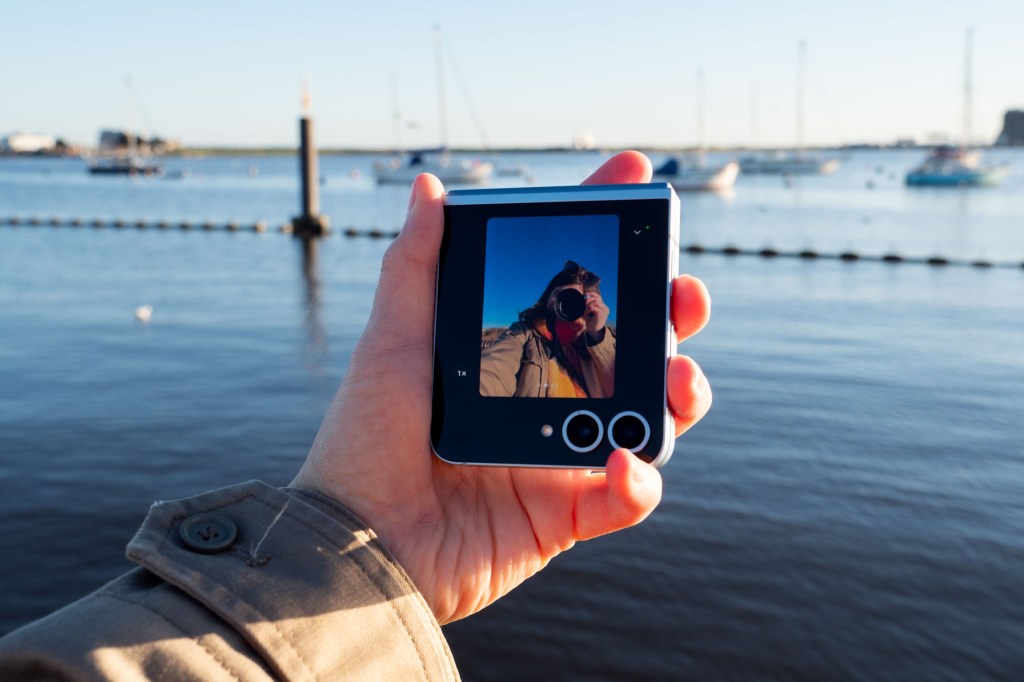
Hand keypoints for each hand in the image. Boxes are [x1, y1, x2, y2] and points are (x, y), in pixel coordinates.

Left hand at [290, 151, 711, 624]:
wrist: (355, 546)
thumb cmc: (363, 443)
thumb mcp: (391, 345)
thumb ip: (414, 267)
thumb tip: (429, 186)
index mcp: (507, 354)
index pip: (571, 287)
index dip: (607, 233)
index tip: (636, 179)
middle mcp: (542, 398)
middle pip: (630, 346)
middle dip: (671, 311)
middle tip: (684, 292)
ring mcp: (558, 455)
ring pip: (647, 414)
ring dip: (680, 391)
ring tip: (678, 377)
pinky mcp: (564, 516)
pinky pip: (625, 497)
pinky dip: (639, 480)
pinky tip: (623, 461)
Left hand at [583, 291, 609, 338]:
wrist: (593, 329)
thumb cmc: (591, 320)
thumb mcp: (589, 311)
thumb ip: (589, 304)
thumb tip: (584, 297)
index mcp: (602, 306)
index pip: (598, 296)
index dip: (591, 294)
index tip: (585, 295)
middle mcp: (605, 308)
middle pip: (597, 299)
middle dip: (589, 300)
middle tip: (583, 303)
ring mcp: (604, 311)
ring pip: (595, 303)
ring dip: (588, 306)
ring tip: (584, 312)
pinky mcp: (601, 315)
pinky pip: (594, 308)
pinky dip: (588, 310)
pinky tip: (586, 315)